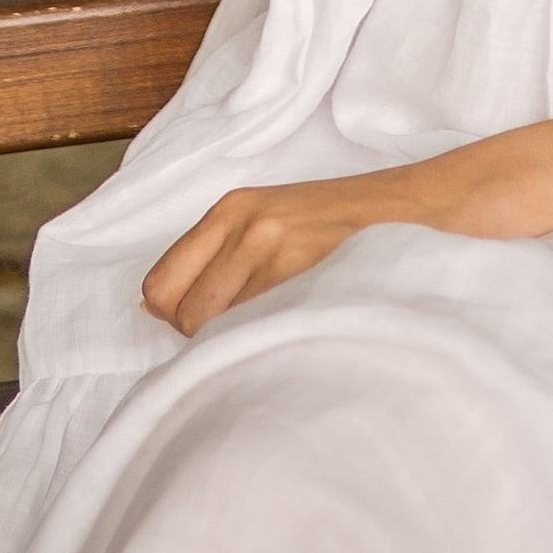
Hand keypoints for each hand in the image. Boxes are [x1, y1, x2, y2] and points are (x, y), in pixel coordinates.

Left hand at [141, 162, 458, 336]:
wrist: (399, 212)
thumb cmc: (329, 225)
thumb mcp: (264, 221)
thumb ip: (214, 257)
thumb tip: (153, 308)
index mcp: (228, 210)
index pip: (159, 283)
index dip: (171, 317)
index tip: (198, 329)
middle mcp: (243, 225)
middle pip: (182, 312)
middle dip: (200, 337)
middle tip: (235, 338)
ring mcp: (275, 249)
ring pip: (218, 327)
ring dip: (234, 343)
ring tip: (264, 337)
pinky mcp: (303, 275)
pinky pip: (259, 327)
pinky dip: (262, 341)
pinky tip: (285, 336)